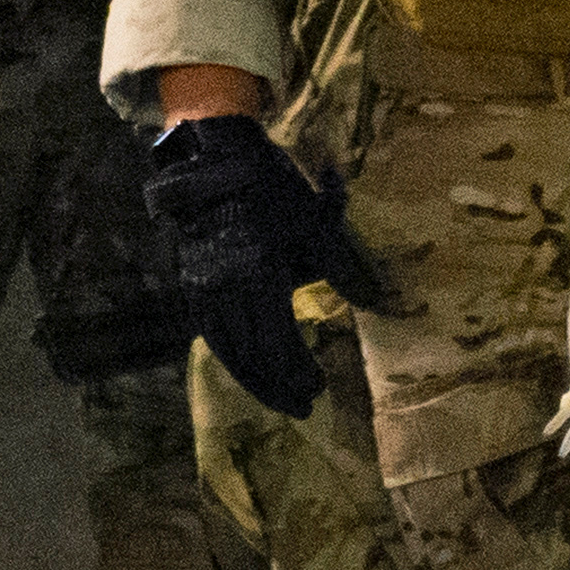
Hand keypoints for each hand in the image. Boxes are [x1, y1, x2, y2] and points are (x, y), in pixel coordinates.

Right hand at [145, 114, 398, 418]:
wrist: (217, 161)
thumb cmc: (274, 190)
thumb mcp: (316, 224)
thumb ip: (344, 268)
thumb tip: (377, 304)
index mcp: (261, 276)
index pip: (280, 342)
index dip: (298, 372)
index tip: (320, 390)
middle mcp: (228, 290)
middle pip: (253, 356)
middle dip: (278, 387)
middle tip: (303, 407)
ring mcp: (205, 290)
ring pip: (228, 351)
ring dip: (253, 379)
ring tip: (278, 398)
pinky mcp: (192, 285)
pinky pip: (209, 334)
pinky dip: (229, 357)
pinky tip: (244, 368)